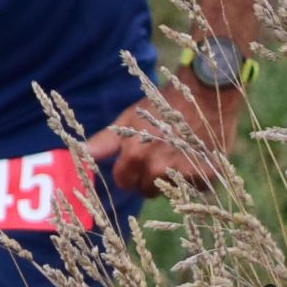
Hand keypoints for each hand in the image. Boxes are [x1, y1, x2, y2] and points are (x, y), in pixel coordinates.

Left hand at [83, 78, 238, 194]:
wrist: (203, 96)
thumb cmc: (160, 105)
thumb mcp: (128, 119)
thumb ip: (105, 141)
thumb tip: (81, 154)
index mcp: (135, 154)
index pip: (124, 182)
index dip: (128, 174)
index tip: (136, 163)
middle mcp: (157, 167)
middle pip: (146, 190)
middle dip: (149, 178)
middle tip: (160, 157)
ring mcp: (182, 173)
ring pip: (168, 191)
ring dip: (171, 179)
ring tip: (178, 156)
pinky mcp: (205, 176)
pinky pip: (193, 188)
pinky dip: (193, 177)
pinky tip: (195, 158)